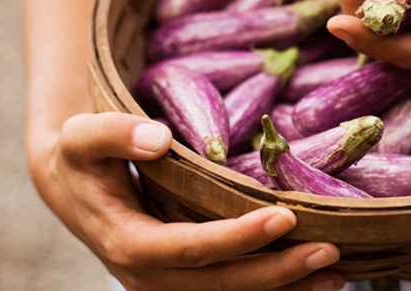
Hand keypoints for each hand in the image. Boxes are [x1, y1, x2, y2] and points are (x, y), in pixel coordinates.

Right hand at [33, 112, 342, 290]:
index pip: (189, 248)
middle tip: (329, 251)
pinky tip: (311, 280)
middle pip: (220, 283)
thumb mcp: (83, 137)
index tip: (285, 216)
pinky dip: (271, 288)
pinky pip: (229, 290)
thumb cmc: (83, 157)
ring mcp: (168, 283)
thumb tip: (157, 138)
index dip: (237, 237)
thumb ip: (113, 134)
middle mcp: (149, 275)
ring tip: (336, 276)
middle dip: (277, 271)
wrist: (74, 186)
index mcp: (128, 242)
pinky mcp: (183, 279)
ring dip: (284, 289)